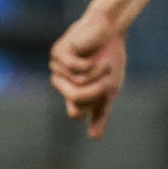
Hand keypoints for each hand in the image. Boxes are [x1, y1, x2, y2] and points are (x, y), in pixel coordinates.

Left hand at [50, 9, 128, 138]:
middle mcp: (61, 82)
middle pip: (76, 100)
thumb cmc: (109, 57)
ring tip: (104, 59)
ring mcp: (57, 67)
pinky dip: (91, 63)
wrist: (109, 30)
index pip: (76, 112)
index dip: (95, 101)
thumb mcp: (109, 89)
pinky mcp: (58, 53)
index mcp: (70, 92)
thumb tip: (94, 137)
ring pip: (78, 84)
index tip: (106, 87)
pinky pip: (75, 69)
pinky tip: (94, 52)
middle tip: (108, 75)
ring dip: (98, 72)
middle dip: (97, 89)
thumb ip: (101, 112)